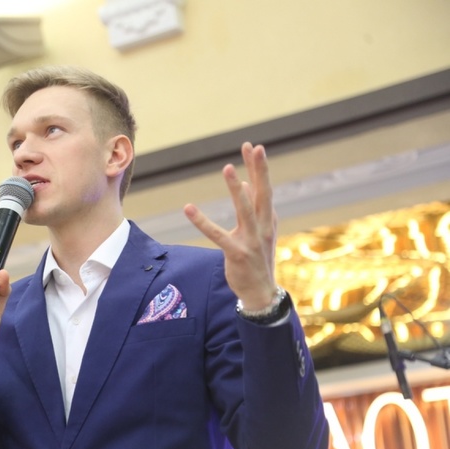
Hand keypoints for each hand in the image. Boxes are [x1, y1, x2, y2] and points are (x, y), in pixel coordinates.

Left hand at [184, 142, 277, 309]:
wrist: (261, 292)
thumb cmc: (257, 259)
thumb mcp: (260, 232)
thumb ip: (255, 209)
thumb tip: (248, 184)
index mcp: (269, 220)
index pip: (264, 189)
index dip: (259, 168)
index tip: (254, 147)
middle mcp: (263, 227)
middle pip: (262, 193)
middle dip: (258, 169)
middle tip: (253, 147)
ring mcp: (251, 240)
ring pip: (245, 209)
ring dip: (237, 189)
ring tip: (228, 168)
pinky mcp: (236, 252)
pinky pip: (217, 234)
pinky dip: (202, 221)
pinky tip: (189, 208)